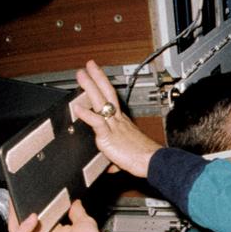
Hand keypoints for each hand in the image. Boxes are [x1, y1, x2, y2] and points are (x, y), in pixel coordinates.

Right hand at [8, 200, 106, 231]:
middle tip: (19, 196)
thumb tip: (76, 202)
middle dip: (20, 210)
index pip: (40, 218)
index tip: (35, 194)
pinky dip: (22, 229)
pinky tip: (31, 219)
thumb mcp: (86, 226)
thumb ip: (79, 213)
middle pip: (25, 224)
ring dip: (16, 217)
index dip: (37, 207)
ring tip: (17, 203)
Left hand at [74, 60, 158, 176]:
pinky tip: (77, 107)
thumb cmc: (144, 159)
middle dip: (97, 78)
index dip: (104, 87)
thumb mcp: (127, 156)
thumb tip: (112, 166)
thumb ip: (116, 159)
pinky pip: (97, 122)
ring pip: (101, 102)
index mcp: (122, 122)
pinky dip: (86, 114)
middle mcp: (118, 121)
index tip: (97, 76)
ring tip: (81, 75)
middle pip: (107, 93)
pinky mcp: (109, 136)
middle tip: (89, 65)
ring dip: (90, 87)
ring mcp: (113, 127)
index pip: (112, 100)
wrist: (153, 163)